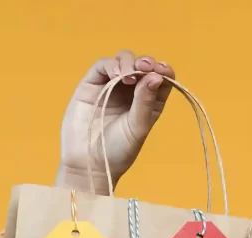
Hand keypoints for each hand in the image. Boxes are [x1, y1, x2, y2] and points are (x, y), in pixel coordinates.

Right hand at [56, 50, 174, 193]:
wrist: (88, 162)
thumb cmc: (117, 150)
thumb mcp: (137, 127)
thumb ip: (145, 102)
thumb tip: (157, 76)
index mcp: (149, 102)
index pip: (160, 79)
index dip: (163, 70)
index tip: (163, 70)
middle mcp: (131, 92)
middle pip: (142, 66)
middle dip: (146, 62)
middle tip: (145, 67)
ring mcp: (111, 86)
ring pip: (123, 60)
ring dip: (129, 62)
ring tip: (129, 76)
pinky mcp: (92, 84)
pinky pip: (102, 66)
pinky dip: (111, 64)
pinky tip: (116, 74)